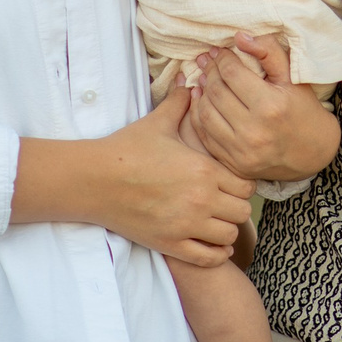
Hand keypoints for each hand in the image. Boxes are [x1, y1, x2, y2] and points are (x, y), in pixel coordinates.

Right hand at [13, 87, 248, 263]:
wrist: (94, 180)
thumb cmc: (127, 149)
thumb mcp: (158, 123)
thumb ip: (180, 104)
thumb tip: (191, 83)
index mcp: (203, 169)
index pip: (246, 184)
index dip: (241, 183)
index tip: (229, 181)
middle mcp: (200, 199)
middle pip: (242, 211)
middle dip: (236, 206)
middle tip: (223, 202)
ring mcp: (186, 225)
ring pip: (228, 235)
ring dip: (225, 229)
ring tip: (215, 221)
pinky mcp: (170, 244)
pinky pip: (208, 258)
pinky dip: (214, 252)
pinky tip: (208, 241)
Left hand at [189, 34, 340, 181]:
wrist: (312, 152)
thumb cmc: (303, 109)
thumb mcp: (293, 77)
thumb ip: (269, 52)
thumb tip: (240, 37)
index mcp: (270, 106)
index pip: (232, 74)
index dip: (222, 58)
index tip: (220, 51)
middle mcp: (254, 131)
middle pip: (216, 92)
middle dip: (209, 72)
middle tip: (207, 61)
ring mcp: (241, 151)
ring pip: (205, 113)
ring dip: (201, 93)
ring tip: (204, 79)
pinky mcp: (233, 164)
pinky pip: (204, 136)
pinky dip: (198, 116)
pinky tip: (201, 101)